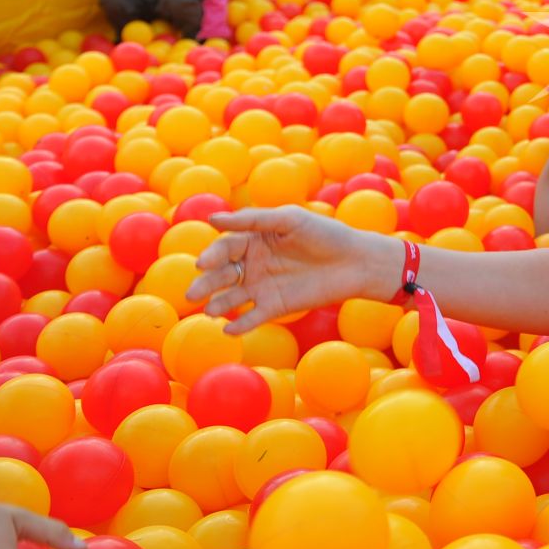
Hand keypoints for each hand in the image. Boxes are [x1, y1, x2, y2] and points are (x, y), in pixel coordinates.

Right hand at [188, 208, 393, 333]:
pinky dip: (241, 323)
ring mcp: (262, 286)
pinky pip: (253, 316)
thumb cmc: (325, 234)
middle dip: (206, 283)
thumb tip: (213, 219)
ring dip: (219, 304)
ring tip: (210, 311)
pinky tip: (229, 329)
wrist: (356, 262)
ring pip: (232, 297)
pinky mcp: (276, 306)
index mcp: (254, 239)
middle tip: (192, 294)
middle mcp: (253, 263)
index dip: (213, 255)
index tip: (202, 263)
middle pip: (223, 274)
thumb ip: (254, 220)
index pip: (226, 247)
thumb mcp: (290, 220)